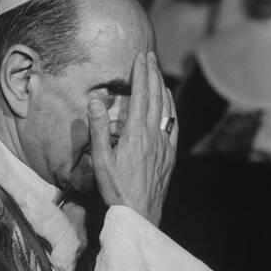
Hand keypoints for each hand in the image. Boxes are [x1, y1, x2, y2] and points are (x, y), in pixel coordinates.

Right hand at [87, 51, 177, 225]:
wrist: (140, 213)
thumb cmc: (116, 188)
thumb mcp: (100, 159)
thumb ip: (98, 129)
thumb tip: (96, 101)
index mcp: (136, 133)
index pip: (141, 95)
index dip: (142, 74)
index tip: (142, 57)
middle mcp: (153, 134)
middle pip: (156, 97)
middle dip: (153, 74)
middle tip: (150, 56)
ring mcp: (164, 144)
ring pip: (167, 109)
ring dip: (163, 88)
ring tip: (158, 73)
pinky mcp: (170, 155)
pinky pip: (173, 125)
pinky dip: (171, 108)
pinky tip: (169, 103)